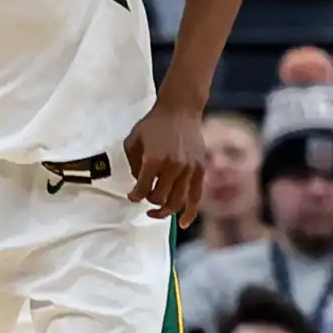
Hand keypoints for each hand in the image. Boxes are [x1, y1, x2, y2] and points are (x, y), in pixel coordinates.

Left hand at [124, 103, 205, 227]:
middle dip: (149, 200)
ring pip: (177, 202)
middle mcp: (173, 167)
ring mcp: (189, 169)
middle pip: (159, 198)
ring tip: (156, 212)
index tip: (132, 196)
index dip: (134, 196)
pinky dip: (190, 213)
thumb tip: (137, 183)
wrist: (180, 109)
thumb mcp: (133, 140)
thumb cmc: (154, 124)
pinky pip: (196, 198)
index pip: (141, 189)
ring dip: (165, 210)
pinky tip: (182, 223)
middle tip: (145, 196)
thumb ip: (132, 164)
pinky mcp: (200, 170)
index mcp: (154, 159)